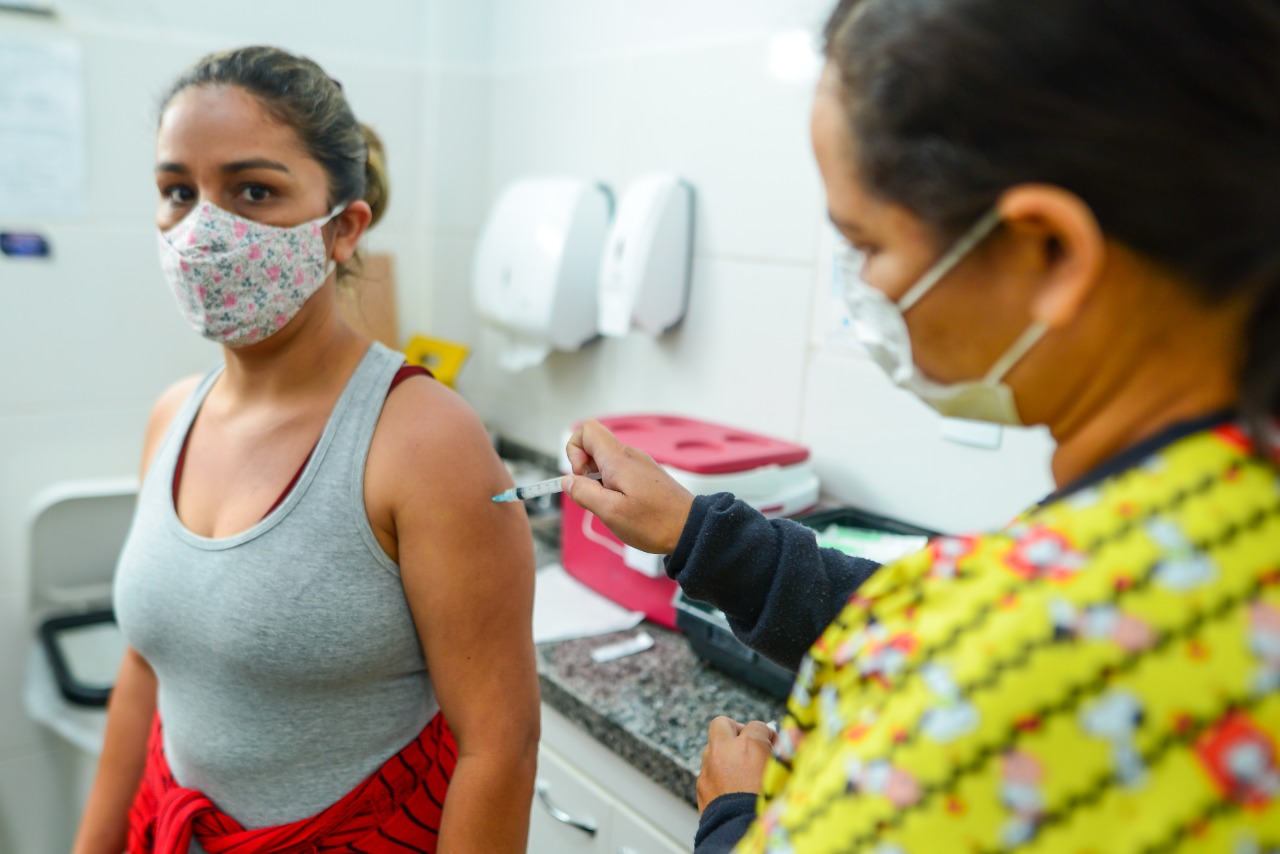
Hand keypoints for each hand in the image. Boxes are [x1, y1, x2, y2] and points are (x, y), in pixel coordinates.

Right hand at [562, 419, 694, 554]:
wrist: (690, 529)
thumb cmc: (654, 522)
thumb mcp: (610, 512)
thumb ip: (584, 493)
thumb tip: (567, 481)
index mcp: (618, 459)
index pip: (587, 430)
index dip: (573, 450)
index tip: (580, 476)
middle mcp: (629, 455)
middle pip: (594, 447)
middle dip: (585, 471)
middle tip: (596, 496)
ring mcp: (639, 464)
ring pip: (606, 462)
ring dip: (599, 482)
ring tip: (612, 505)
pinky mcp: (646, 475)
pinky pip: (620, 472)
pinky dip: (613, 486)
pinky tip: (624, 506)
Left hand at [696, 717, 774, 812]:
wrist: (741, 832)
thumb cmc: (768, 806)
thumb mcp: (783, 776)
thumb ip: (781, 756)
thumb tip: (780, 746)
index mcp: (749, 745)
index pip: (757, 725)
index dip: (766, 734)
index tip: (772, 744)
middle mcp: (724, 751)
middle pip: (723, 724)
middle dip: (735, 730)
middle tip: (747, 743)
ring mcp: (709, 767)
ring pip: (712, 746)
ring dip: (724, 752)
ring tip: (739, 768)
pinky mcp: (701, 784)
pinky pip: (708, 770)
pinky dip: (718, 772)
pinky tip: (731, 786)